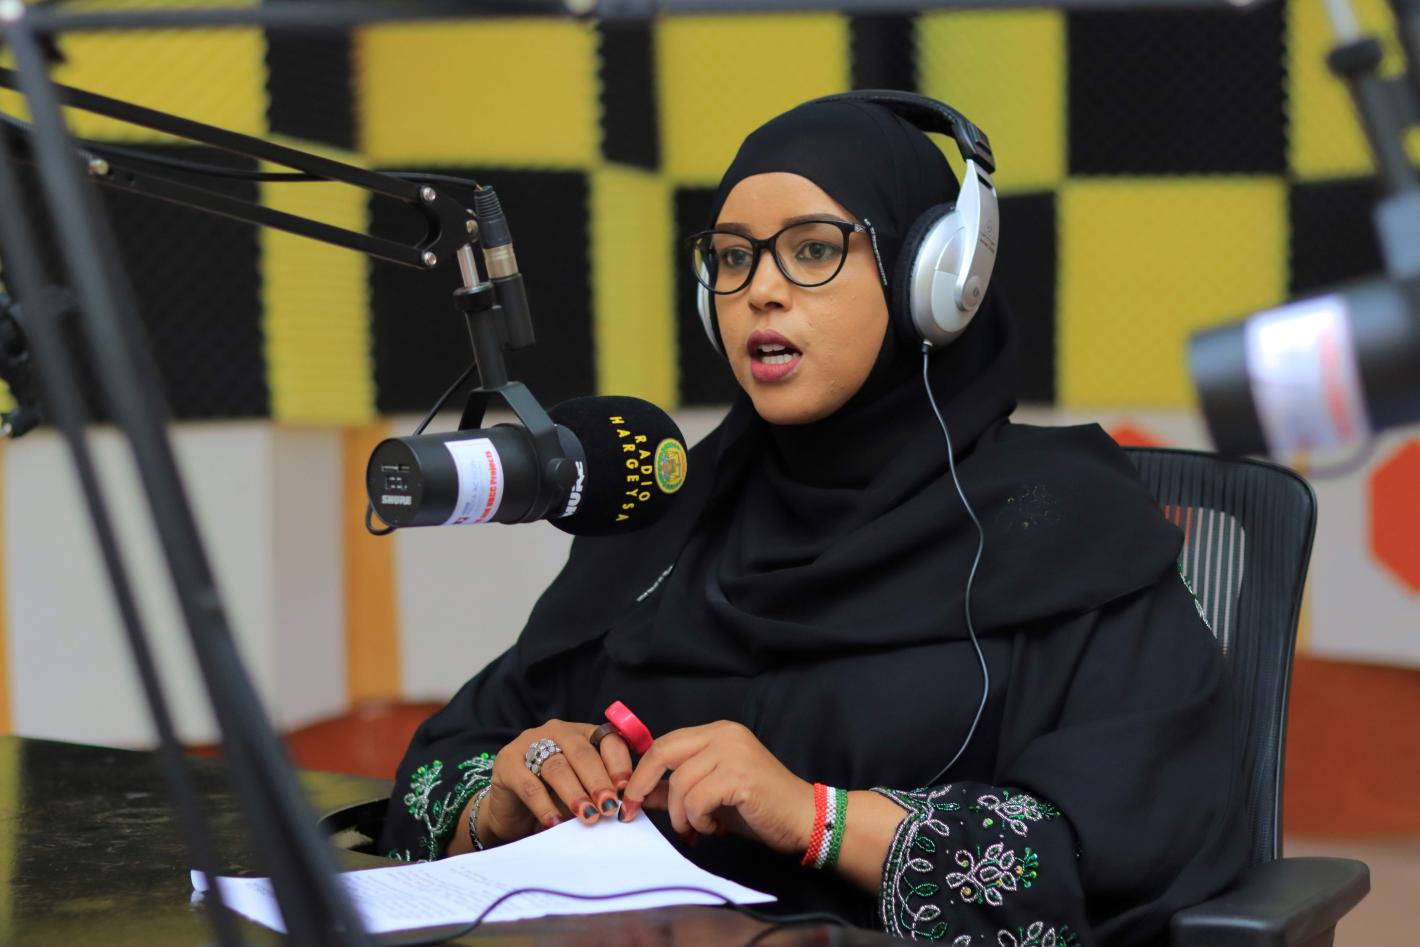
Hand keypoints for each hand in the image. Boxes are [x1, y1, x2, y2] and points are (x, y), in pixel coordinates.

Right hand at [477, 720, 630, 847]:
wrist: (511, 811)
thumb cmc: (552, 798)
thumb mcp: (581, 791)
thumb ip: (597, 791)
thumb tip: (619, 805)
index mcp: (581, 734)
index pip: (606, 739)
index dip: (618, 763)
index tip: (625, 789)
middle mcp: (557, 732)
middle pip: (582, 752)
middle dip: (598, 781)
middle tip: (608, 806)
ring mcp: (529, 744)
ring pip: (557, 766)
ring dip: (575, 793)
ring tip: (587, 816)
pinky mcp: (507, 763)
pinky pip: (529, 785)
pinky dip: (545, 806)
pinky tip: (555, 822)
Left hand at [618, 721, 814, 855]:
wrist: (804, 818)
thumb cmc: (760, 807)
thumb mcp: (712, 796)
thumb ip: (678, 790)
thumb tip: (643, 795)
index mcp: (718, 732)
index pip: (665, 743)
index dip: (641, 771)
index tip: (630, 799)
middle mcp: (725, 734)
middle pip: (663, 752)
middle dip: (642, 785)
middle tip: (635, 813)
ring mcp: (733, 752)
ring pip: (679, 783)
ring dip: (681, 815)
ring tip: (699, 828)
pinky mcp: (740, 776)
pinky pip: (697, 800)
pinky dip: (698, 821)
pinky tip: (715, 828)